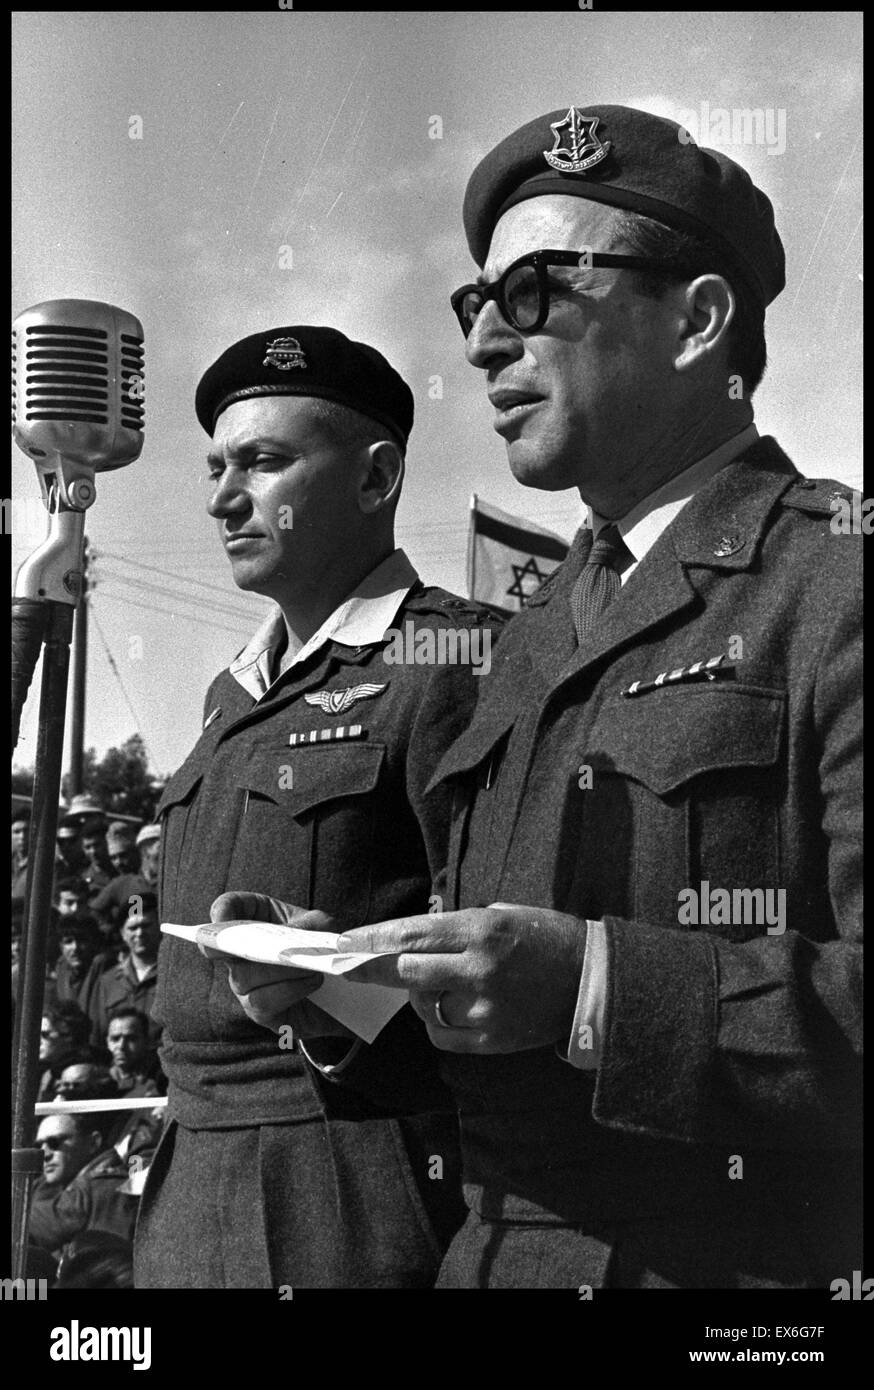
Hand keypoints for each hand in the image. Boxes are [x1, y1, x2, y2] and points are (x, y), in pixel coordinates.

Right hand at [203, 891, 351, 1037]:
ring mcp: (245, 984)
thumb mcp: (320, 926)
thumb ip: (308, 924)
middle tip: (279, 948)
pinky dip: (290, 989)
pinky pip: (262, 1002)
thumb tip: (291, 935)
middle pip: (228, 948)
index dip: (222, 911)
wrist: (338, 987)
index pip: (227, 908)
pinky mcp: (259, 1011)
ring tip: (311, 967)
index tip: (222, 919)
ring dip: (281, 970)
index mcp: (254, 920)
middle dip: (253, 947)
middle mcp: (241, 953)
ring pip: (244, 977)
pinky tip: (312, 982)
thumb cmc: (321, 947)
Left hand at [339, 903, 587, 1052]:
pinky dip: (436, 1019)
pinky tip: (450, 1005)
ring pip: (421, 1004)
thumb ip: (455, 929)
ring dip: (416, 992)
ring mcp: (484, 1009)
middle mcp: (479, 969)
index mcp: (481, 930)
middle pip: (405, 971)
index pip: (410, 935)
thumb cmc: (544, 937)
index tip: (344, 942)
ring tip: (437, 980)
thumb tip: (407, 940)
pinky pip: (441, 1033)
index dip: (371, 939)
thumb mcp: (500, 915)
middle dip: (370, 968)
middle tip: (348, 966)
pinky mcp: (491, 1040)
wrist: (591, 980)